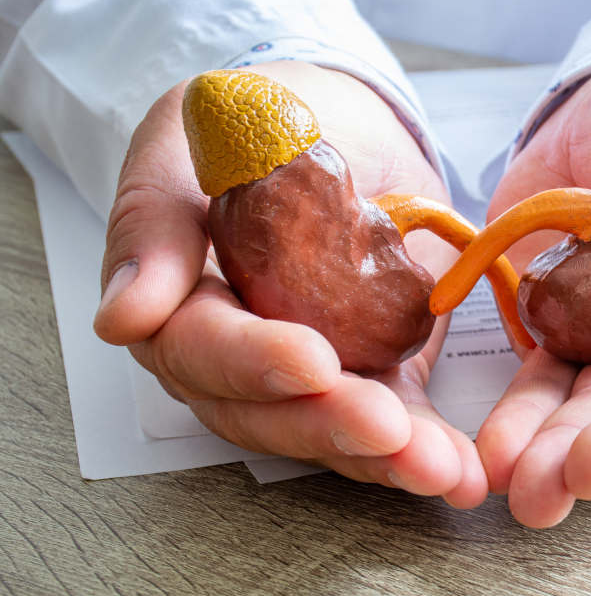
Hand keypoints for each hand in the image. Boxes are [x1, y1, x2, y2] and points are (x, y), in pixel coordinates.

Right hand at [93, 61, 486, 507]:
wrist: (338, 122)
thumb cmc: (251, 124)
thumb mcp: (184, 142)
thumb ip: (152, 224)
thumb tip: (122, 319)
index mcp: (179, 309)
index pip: (203, 350)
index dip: (254, 362)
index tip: (311, 361)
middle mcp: (238, 361)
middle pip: (270, 414)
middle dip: (332, 426)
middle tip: (389, 430)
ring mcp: (311, 378)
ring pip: (336, 434)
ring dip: (388, 457)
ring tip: (443, 469)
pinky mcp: (375, 377)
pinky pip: (396, 423)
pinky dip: (428, 447)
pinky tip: (463, 473)